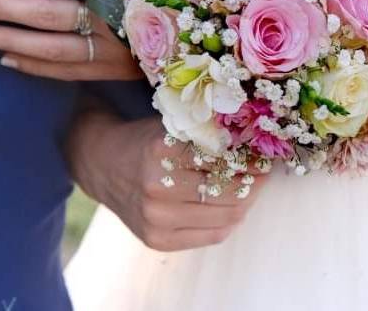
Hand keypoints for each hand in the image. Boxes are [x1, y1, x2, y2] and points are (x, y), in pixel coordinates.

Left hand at [0, 0, 168, 80]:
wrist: (225, 29)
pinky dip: (39, 68)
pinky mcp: (120, 71)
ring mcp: (117, 50)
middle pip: (49, 15)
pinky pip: (72, 72)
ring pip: (55, 49)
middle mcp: (116, 20)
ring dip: (11, 41)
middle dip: (3, 10)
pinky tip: (9, 60)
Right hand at [67, 109, 267, 251]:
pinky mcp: (158, 241)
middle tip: (265, 168)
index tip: (264, 150)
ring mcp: (156, 219)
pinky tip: (233, 205)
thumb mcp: (173, 125)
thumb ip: (209, 134)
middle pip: (230, 190)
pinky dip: (230, 219)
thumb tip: (259, 143)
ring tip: (252, 185)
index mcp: (161, 151)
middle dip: (255, 179)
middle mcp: (157, 187)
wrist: (102, 166)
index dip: (251, 156)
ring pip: (227, 216)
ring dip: (247, 200)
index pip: (225, 159)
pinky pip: (214, 236)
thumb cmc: (146, 140)